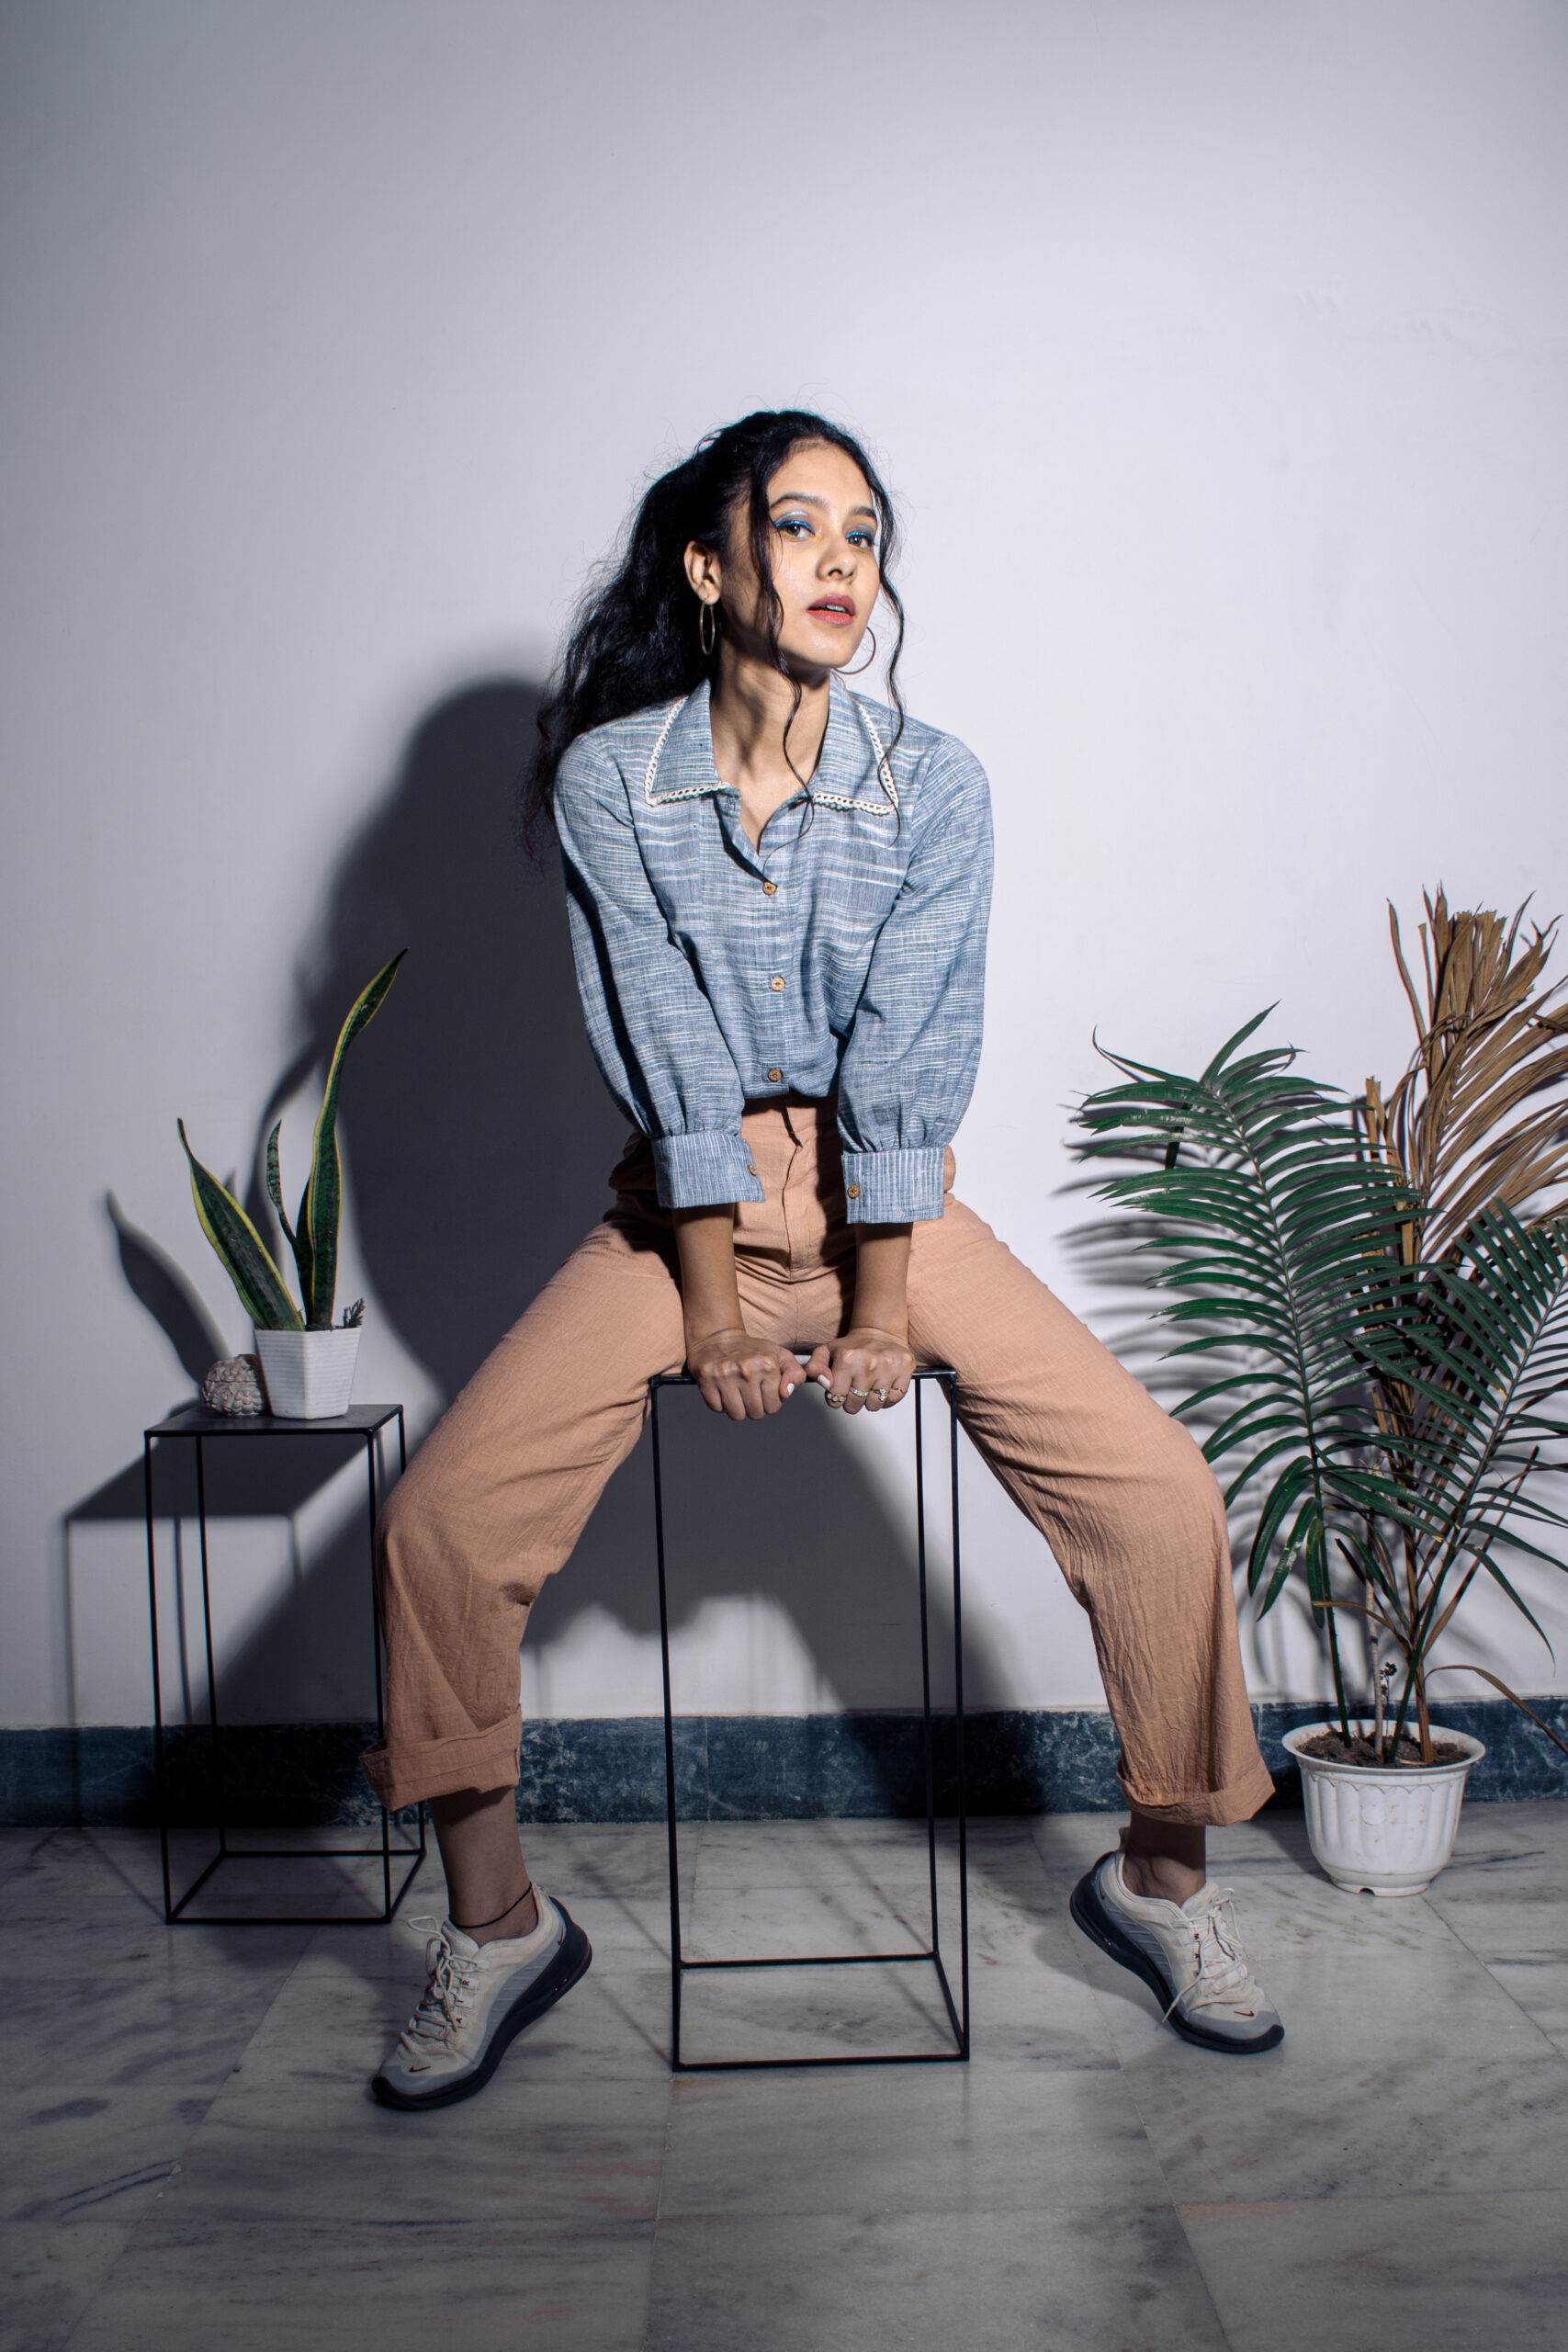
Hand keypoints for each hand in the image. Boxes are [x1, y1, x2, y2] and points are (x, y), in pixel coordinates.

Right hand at [686, 1327, 801, 1420]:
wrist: (718, 1336)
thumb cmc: (750, 1350)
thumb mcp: (780, 1356)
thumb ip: (795, 1374)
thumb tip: (786, 1393)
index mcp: (767, 1363)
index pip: (773, 1407)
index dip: (769, 1402)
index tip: (763, 1391)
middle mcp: (746, 1369)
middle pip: (755, 1413)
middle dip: (754, 1407)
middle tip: (749, 1392)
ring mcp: (724, 1374)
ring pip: (736, 1414)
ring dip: (737, 1408)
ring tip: (737, 1392)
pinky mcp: (706, 1379)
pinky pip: (717, 1408)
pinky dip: (720, 1404)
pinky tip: (723, 1390)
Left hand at [803, 1327, 915, 1413]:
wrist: (880, 1330)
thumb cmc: (853, 1345)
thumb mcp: (827, 1351)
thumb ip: (816, 1367)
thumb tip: (823, 1382)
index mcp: (847, 1358)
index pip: (836, 1397)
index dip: (835, 1397)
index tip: (839, 1391)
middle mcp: (868, 1363)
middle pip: (855, 1403)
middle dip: (852, 1401)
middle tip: (854, 1389)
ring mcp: (888, 1367)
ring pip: (875, 1405)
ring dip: (870, 1401)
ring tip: (868, 1387)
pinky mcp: (905, 1369)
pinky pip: (894, 1399)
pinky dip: (887, 1399)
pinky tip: (881, 1387)